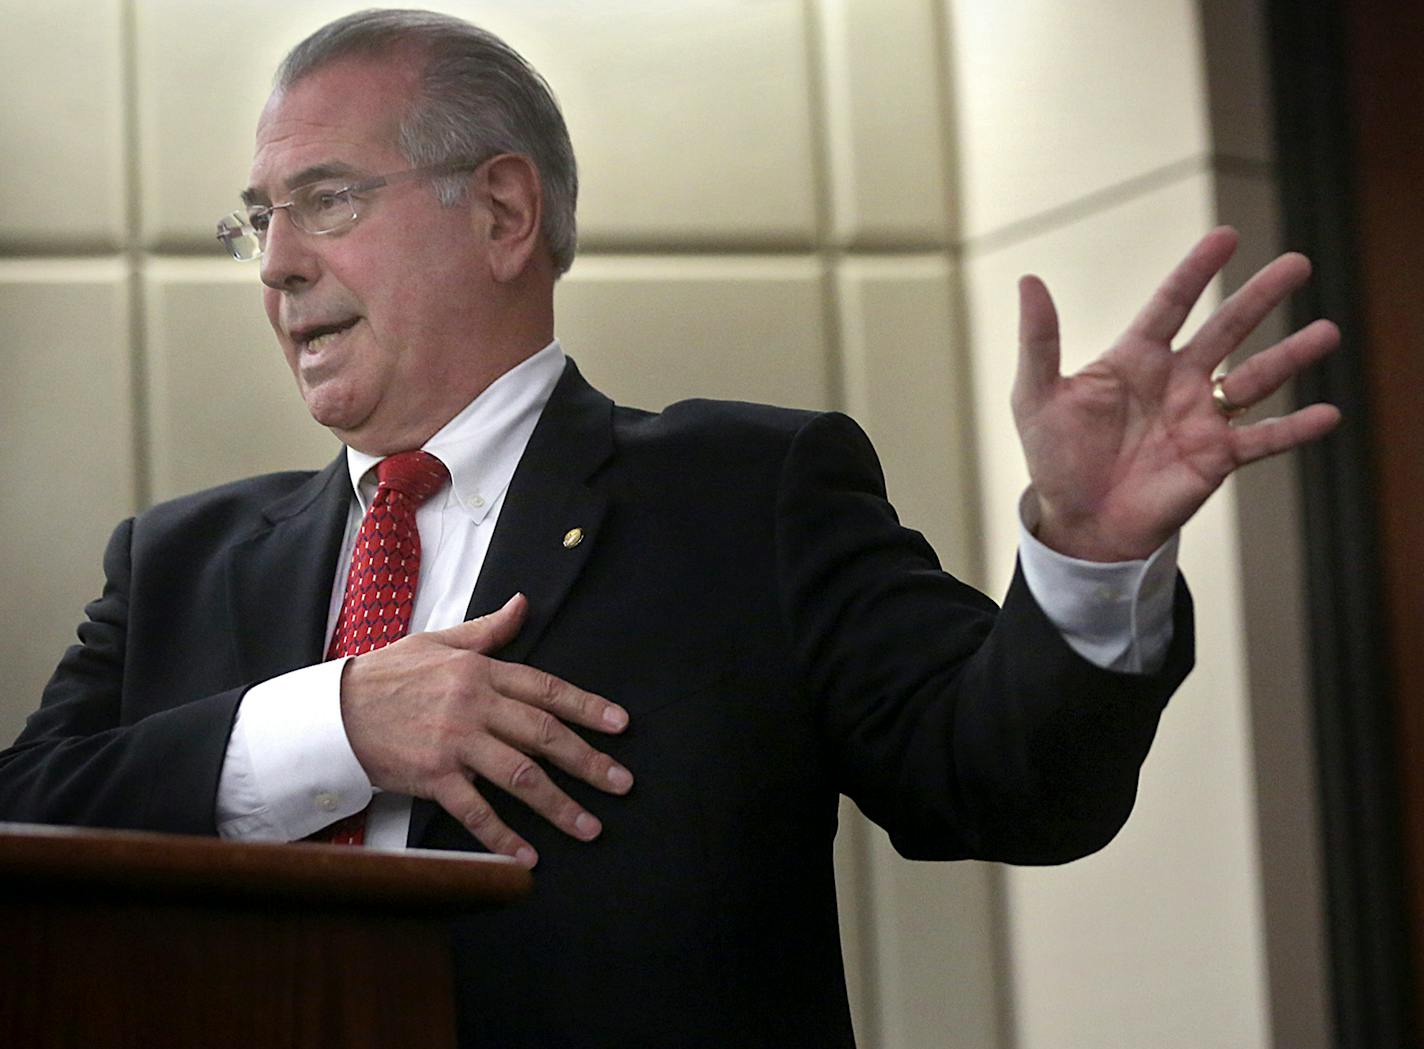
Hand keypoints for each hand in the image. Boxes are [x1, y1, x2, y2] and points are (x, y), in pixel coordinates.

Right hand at [338, 593, 631, 867]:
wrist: (332, 709)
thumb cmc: (386, 674)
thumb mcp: (438, 641)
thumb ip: (487, 630)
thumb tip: (522, 605)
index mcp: (480, 671)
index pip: (546, 689)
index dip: (587, 707)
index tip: (620, 725)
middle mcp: (474, 705)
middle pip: (544, 734)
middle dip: (588, 761)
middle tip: (622, 783)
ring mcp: (455, 742)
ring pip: (519, 775)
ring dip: (558, 805)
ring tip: (589, 827)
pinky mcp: (432, 775)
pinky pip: (475, 809)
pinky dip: (502, 836)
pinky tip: (527, 858)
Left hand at [1012, 226, 1340, 561]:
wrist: (1078, 523)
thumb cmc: (1055, 458)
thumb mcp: (1036, 396)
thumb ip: (1039, 340)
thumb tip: (1029, 280)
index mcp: (1135, 359)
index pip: (1171, 304)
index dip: (1197, 271)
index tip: (1227, 236)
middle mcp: (1176, 380)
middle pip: (1226, 329)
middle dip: (1259, 297)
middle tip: (1298, 263)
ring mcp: (1201, 418)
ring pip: (1254, 378)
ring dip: (1289, 356)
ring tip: (1327, 331)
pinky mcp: (1216, 458)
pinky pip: (1262, 440)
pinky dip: (1294, 429)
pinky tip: (1328, 414)